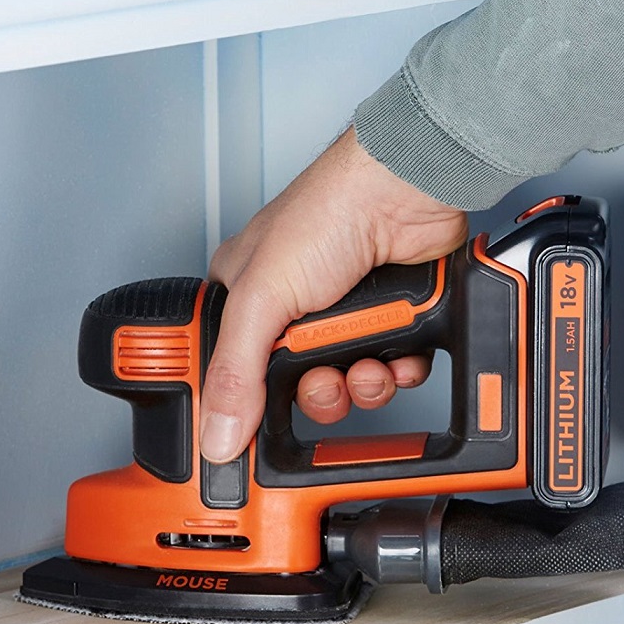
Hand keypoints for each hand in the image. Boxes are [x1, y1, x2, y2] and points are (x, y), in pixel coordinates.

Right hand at [201, 127, 466, 462]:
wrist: (406, 190)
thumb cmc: (330, 210)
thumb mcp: (262, 297)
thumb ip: (237, 372)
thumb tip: (217, 434)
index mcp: (249, 298)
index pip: (236, 370)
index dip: (249, 400)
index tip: (254, 426)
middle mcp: (297, 309)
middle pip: (298, 388)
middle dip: (320, 394)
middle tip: (326, 380)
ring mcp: (347, 316)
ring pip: (349, 384)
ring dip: (362, 385)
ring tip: (367, 363)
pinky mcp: (393, 320)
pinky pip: (392, 372)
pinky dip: (398, 372)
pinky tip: (396, 355)